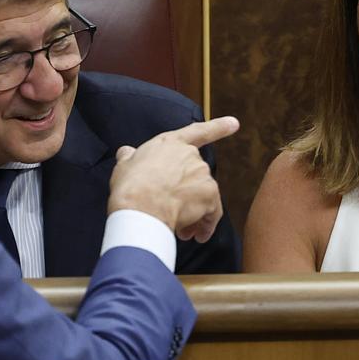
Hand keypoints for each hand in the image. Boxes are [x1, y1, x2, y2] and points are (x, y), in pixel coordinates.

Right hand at [109, 117, 239, 241]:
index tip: (234, 123)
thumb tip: (126, 152)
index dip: (217, 127)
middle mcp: (191, 155)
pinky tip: (196, 236)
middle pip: (195, 176)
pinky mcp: (210, 195)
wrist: (141, 208)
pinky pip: (212, 213)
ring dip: (194, 212)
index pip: (197, 131)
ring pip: (202, 196)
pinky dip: (206, 225)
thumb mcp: (124, 165)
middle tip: (172, 212)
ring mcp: (202, 174)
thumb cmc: (129, 187)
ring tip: (180, 229)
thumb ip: (130, 157)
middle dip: (186, 195)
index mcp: (170, 143)